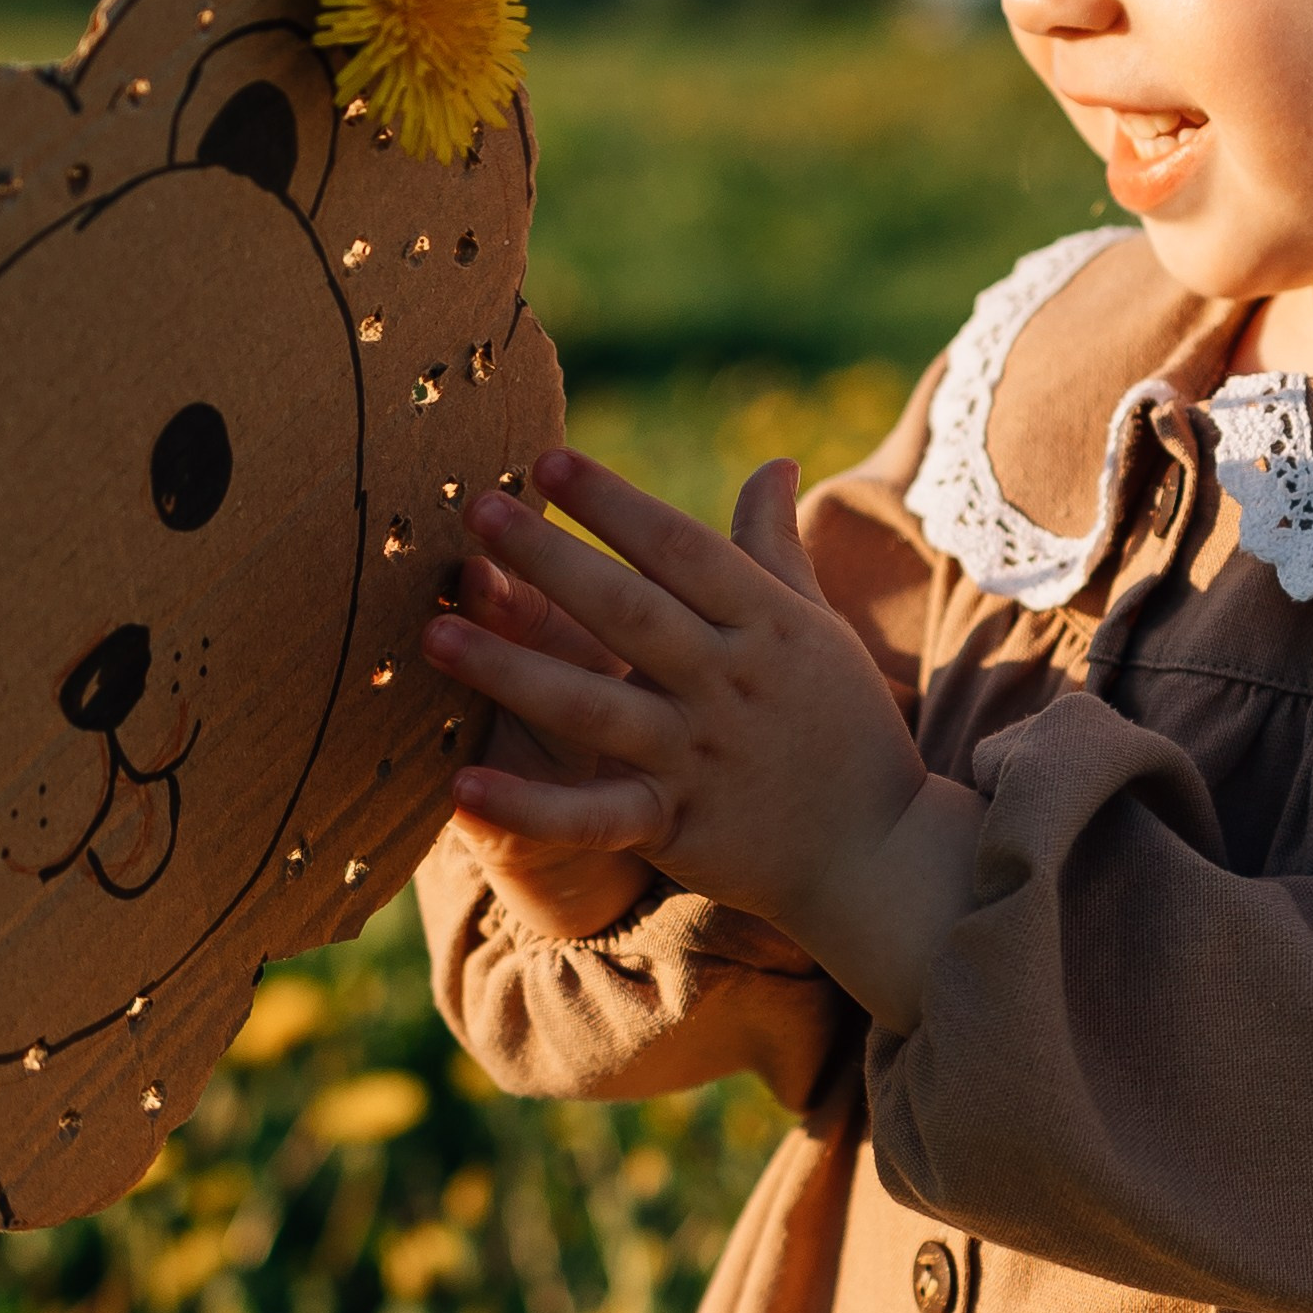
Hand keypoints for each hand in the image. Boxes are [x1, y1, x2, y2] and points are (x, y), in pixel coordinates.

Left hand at [427, 448, 984, 1033]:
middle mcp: (728, 680)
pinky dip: (527, 807)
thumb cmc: (844, 724)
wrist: (878, 852)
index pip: (679, 546)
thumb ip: (777, 546)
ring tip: (434, 632)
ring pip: (592, 705)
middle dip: (549, 558)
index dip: (613, 502)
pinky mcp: (676, 826)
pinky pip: (592, 816)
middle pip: (626, 610)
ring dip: (511, 668)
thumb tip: (776, 462)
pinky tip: (460, 784)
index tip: (546, 460)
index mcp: (764, 621)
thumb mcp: (818, 626)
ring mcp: (699, 754)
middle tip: (477, 511)